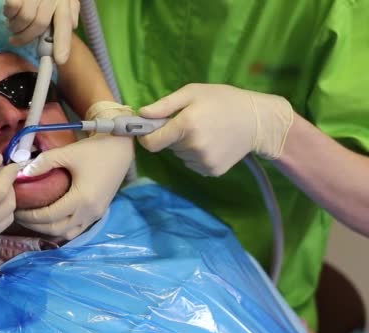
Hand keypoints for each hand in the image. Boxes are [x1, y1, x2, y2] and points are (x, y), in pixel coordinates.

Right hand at [4, 0, 79, 64]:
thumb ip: (68, 8)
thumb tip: (72, 24)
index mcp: (63, 0)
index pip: (64, 24)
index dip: (63, 43)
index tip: (60, 60)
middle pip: (39, 25)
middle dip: (26, 38)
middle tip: (15, 40)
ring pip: (24, 18)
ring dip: (14, 26)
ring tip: (11, 23)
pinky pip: (12, 8)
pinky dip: (8, 13)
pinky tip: (8, 11)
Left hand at [15, 101, 133, 238]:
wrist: (121, 150)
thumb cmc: (95, 150)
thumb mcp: (67, 152)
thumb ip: (44, 162)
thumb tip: (22, 173)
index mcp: (81, 199)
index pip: (49, 216)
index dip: (30, 215)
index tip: (16, 208)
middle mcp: (89, 212)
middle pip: (56, 229)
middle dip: (35, 225)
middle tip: (19, 215)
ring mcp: (95, 215)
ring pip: (67, 233)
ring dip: (49, 229)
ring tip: (34, 218)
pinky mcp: (99, 213)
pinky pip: (77, 229)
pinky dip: (62, 228)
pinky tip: (52, 219)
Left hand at [138, 83, 293, 175]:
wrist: (259, 121)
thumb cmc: (224, 100)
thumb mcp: (193, 93)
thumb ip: (164, 105)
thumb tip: (141, 114)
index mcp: (185, 126)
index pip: (151, 143)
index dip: (148, 136)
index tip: (151, 130)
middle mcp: (193, 147)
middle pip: (168, 147)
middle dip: (173, 136)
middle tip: (193, 122)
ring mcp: (204, 162)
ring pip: (181, 156)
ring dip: (186, 146)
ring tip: (206, 131)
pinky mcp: (213, 171)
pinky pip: (194, 164)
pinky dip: (197, 156)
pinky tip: (213, 143)